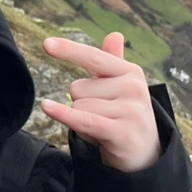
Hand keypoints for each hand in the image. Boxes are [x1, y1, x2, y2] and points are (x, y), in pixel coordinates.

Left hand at [39, 33, 160, 171]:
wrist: (145, 157)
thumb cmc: (125, 117)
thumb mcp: (121, 88)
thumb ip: (113, 62)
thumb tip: (115, 34)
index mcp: (131, 72)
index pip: (93, 58)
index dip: (69, 50)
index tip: (46, 44)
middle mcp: (133, 88)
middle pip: (78, 88)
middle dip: (82, 105)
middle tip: (103, 119)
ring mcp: (131, 110)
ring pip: (78, 107)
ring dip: (83, 123)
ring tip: (104, 131)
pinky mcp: (122, 132)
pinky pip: (83, 119)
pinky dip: (64, 114)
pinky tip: (47, 107)